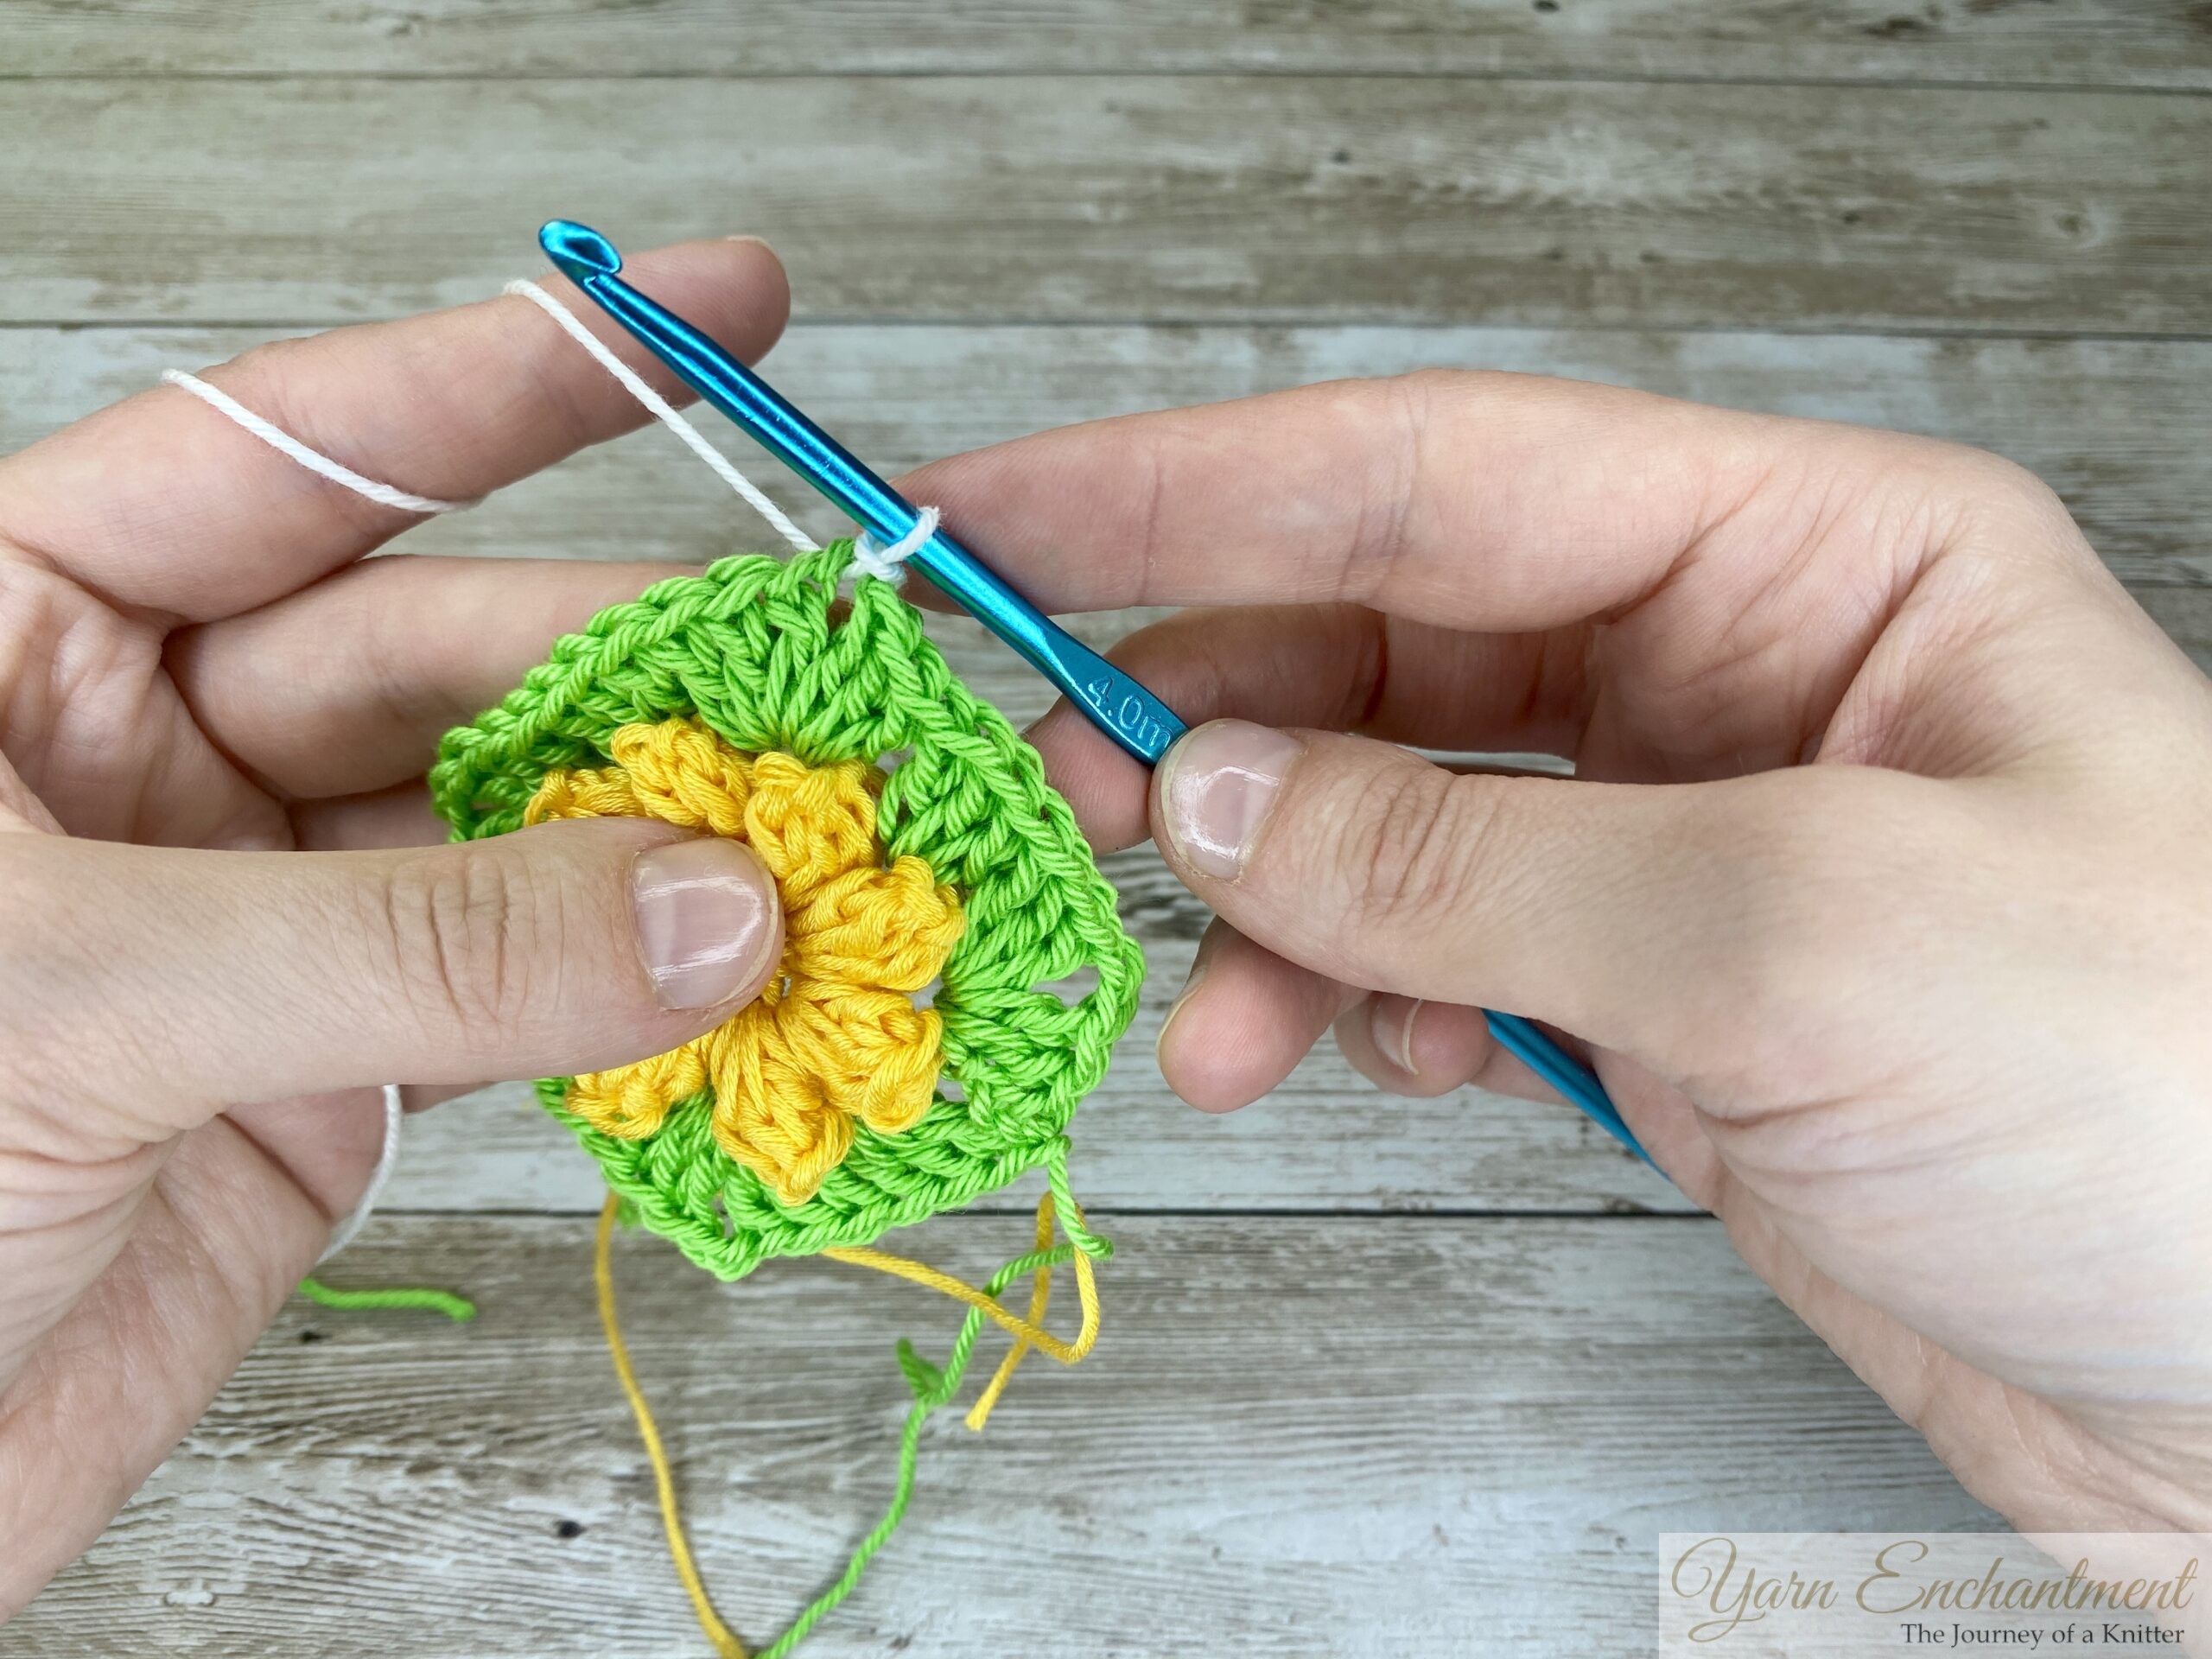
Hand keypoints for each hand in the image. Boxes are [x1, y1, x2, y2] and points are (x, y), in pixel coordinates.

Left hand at [0, 240, 791, 1607]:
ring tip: (833, 832)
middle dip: (644, 669)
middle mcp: (142, 750)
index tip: (712, 311)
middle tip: (836, 682)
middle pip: (446, 652)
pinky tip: (750, 976)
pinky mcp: (321, 1071)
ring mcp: (248, 911)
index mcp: (12, 636)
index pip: (291, 454)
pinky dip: (639, 997)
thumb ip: (417, 945)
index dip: (510, 377)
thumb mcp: (84, 1001)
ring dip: (668, 844)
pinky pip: (517, 996)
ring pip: (506, 829)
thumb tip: (718, 905)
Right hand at [903, 372, 2211, 1536]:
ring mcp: (1691, 841)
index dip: (1191, 487)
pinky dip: (1363, 1000)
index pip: (1440, 471)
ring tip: (1206, 1014)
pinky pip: (1442, 951)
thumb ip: (1471, 857)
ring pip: (1394, 812)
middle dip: (1211, 717)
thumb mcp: (1800, 934)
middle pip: (1391, 639)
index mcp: (1814, 559)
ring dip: (1270, 902)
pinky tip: (1366, 1057)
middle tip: (1054, 792)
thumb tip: (1206, 791)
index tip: (995, 518)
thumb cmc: (2178, 1107)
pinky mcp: (1665, 997)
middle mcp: (1737, 673)